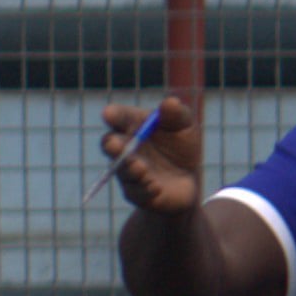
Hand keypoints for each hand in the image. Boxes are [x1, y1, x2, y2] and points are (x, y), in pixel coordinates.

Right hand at [97, 93, 202, 219]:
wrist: (186, 180)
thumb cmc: (180, 146)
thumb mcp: (184, 126)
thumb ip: (177, 114)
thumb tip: (169, 103)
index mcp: (132, 126)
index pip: (119, 118)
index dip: (113, 115)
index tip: (109, 114)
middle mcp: (124, 148)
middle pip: (110, 145)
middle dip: (111, 145)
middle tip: (114, 144)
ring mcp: (127, 171)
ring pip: (123, 170)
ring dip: (130, 168)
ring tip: (140, 167)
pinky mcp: (136, 193)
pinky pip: (137, 192)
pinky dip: (146, 189)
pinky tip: (155, 187)